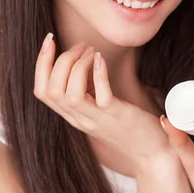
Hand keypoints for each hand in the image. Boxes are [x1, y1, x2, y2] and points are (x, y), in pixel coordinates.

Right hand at [33, 35, 174, 176]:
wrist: (152, 152)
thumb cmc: (129, 124)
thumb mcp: (99, 105)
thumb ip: (86, 88)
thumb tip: (79, 60)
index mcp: (73, 115)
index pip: (42, 91)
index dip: (40, 63)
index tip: (50, 40)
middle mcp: (80, 119)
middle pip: (51, 90)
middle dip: (60, 60)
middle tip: (81, 46)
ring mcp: (97, 119)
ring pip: (68, 94)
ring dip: (77, 66)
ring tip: (91, 52)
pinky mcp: (117, 117)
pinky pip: (101, 96)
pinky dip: (98, 73)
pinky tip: (101, 59)